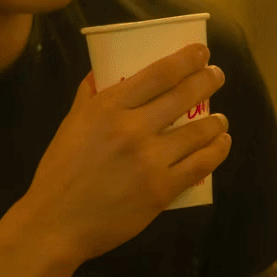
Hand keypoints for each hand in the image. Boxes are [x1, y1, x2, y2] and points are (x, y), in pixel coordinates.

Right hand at [21, 43, 231, 264]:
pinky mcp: (162, 189)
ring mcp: (150, 160)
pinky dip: (217, 151)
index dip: (186, 59)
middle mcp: (132, 128)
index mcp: (107, 108)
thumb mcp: (70, 125)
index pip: (158, 74)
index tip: (202, 52)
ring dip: (217, 121)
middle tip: (217, 76)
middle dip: (207, 81)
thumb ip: (89, 97)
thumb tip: (103, 71)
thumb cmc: (60, 173)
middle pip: (183, 96)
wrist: (55, 224)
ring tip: (221, 119)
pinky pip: (201, 164)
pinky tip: (221, 144)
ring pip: (199, 131)